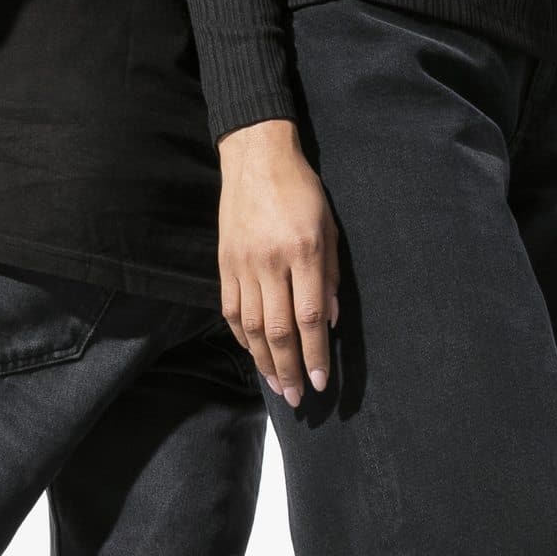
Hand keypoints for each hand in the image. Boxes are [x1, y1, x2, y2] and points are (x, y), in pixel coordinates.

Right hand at [216, 120, 339, 404]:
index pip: (309, 317)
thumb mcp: (329, 228)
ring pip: (250, 327)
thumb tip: (330, 322)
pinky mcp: (225, 264)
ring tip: (275, 386)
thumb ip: (331, 276)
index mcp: (304, 252)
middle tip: (296, 398)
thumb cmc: (301, 190)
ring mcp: (243, 265)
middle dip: (288, 368)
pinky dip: (241, 338)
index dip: (315, 354)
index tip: (320, 382)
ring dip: (264, 361)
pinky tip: (253, 355)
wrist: (256, 158)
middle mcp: (271, 262)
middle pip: (277, 330)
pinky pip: (231, 311)